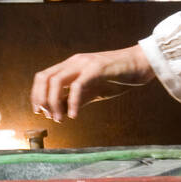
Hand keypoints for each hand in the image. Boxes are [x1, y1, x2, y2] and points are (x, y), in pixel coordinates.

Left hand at [30, 44, 154, 121]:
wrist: (143, 64)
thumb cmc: (119, 76)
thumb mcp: (94, 90)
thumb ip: (78, 99)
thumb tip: (62, 112)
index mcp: (71, 66)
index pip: (43, 77)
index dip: (37, 95)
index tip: (40, 112)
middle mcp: (74, 62)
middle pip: (44, 78)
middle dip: (40, 99)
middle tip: (48, 116)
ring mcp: (85, 64)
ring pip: (56, 81)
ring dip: (53, 103)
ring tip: (60, 119)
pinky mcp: (97, 68)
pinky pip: (77, 86)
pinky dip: (72, 103)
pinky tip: (74, 115)